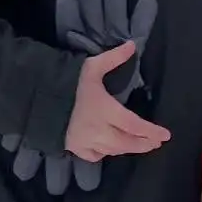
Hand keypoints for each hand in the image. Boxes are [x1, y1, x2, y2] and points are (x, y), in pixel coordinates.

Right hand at [65, 40, 171, 163]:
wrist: (35, 98)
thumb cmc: (66, 82)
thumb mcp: (89, 67)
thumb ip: (113, 58)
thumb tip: (132, 45)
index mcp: (104, 110)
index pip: (134, 125)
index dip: (151, 131)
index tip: (166, 135)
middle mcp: (97, 129)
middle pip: (127, 143)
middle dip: (143, 144)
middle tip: (155, 142)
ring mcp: (85, 141)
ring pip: (113, 150)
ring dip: (127, 148)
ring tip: (138, 144)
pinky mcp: (74, 148)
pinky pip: (95, 156)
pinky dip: (105, 153)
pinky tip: (110, 147)